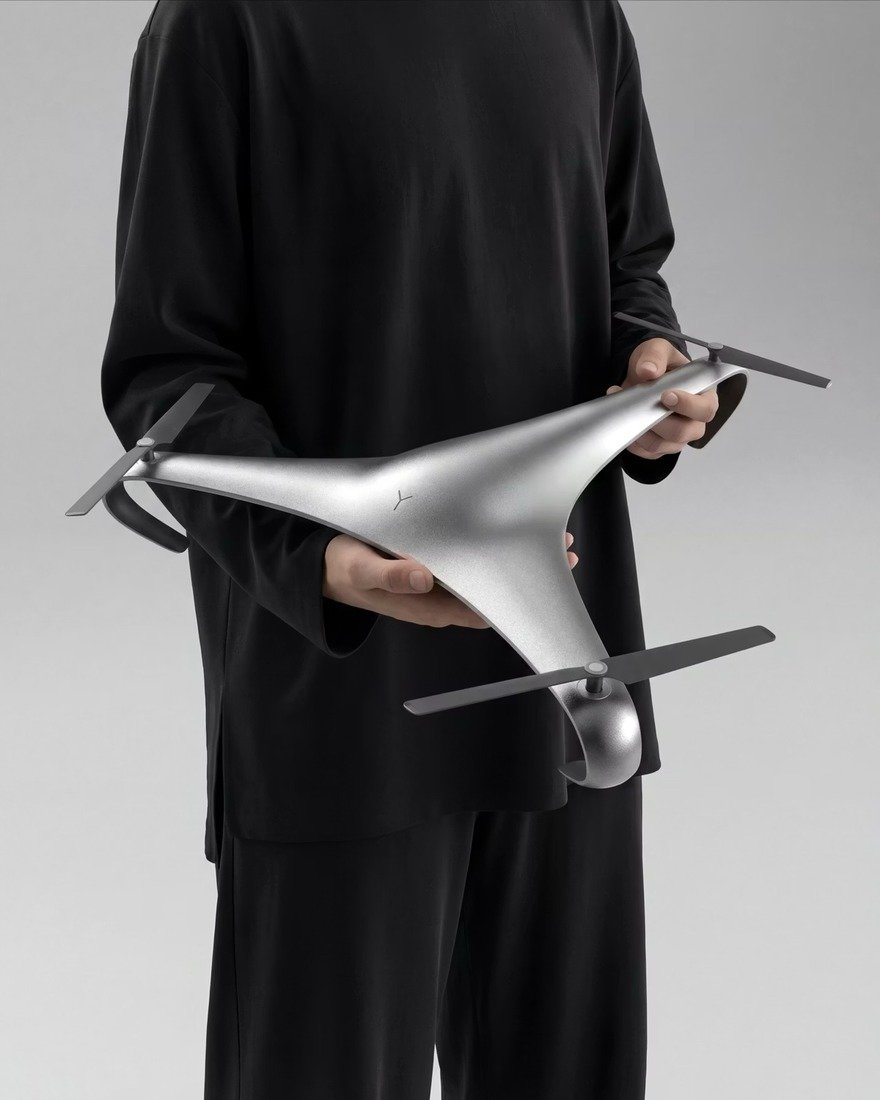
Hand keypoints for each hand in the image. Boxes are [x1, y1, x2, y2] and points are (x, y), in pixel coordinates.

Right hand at [323, 532, 578, 628]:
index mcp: (429, 604)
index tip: (547, 573)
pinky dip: (497, 552)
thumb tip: (421, 578)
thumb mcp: (360, 570)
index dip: (518, 595)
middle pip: (497, 591)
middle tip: (567, 547)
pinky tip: (510, 535)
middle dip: (530, 572)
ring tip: (553, 537)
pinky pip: (475, 565)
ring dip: (518, 560)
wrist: (328, 571)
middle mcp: (442, 600)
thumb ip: (389, 576)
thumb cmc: (345, 570)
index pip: (485, 607)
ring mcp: (442, 586)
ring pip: (490, 577)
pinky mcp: (437, 570)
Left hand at [607, 337, 718, 458]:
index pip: (705, 409)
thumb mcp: (658, 349)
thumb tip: (648, 371)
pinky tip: (625, 421)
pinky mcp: (658, 447)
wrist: (643, 376)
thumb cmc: (661, 365)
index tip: (666, 395)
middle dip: (658, 420)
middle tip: (640, 404)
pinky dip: (632, 439)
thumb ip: (656, 355)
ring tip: (626, 407)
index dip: (687, 405)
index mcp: (704, 397)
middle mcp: (694, 422)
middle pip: (683, 433)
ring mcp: (676, 438)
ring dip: (640, 428)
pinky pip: (645, 452)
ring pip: (661, 445)